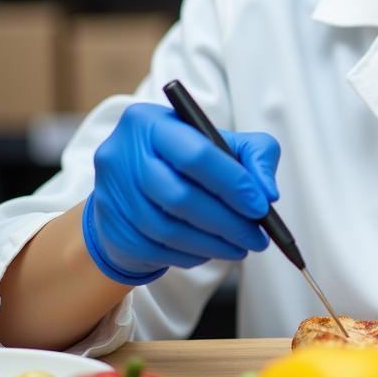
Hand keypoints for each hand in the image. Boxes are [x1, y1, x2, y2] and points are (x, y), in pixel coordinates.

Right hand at [83, 103, 280, 285]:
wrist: (136, 185)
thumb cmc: (190, 158)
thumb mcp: (226, 142)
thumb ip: (256, 155)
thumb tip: (267, 192)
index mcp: (150, 122)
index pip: (197, 155)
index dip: (234, 184)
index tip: (261, 207)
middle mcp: (121, 154)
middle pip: (180, 196)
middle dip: (227, 222)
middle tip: (257, 237)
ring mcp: (111, 194)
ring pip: (168, 230)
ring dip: (213, 244)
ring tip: (241, 246)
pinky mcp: (110, 228)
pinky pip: (156, 250)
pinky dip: (191, 255)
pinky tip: (212, 250)